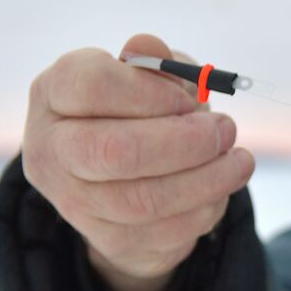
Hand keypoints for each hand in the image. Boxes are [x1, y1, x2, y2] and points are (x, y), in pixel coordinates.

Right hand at [21, 33, 255, 290]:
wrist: (119, 177)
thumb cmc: (140, 110)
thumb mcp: (148, 76)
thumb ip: (152, 62)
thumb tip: (150, 49)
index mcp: (54, 93)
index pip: (89, 86)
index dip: (150, 92)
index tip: (187, 99)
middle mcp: (50, 149)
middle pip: (115, 152)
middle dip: (186, 143)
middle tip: (225, 130)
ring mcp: (73, 201)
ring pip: (145, 201)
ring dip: (208, 179)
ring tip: (239, 161)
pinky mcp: (107, 240)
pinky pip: (165, 231)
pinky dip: (205, 208)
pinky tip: (220, 188)